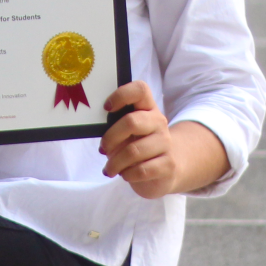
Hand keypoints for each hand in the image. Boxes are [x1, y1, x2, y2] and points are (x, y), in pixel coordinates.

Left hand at [99, 81, 228, 199]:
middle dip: (111, 138)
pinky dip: (128, 174)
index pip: (140, 90)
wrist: (168, 167)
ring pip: (134, 151)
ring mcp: (166, 143)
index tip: (106, 108)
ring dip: (115, 163)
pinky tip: (126, 174)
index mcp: (147, 108)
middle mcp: (159, 122)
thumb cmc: (138, 146)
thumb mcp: (127, 133)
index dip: (121, 95)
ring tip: (110, 169)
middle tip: (103, 149)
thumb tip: (96, 131)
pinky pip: (142, 170)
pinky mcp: (168, 164)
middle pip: (132, 122)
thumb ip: (115, 126)